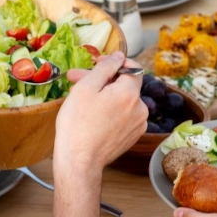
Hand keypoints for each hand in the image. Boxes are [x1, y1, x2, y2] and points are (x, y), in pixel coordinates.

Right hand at [53, 52, 146, 172]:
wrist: (79, 161)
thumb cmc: (78, 124)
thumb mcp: (86, 87)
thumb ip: (106, 67)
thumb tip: (119, 56)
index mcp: (130, 93)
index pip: (132, 68)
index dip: (114, 62)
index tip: (97, 63)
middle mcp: (140, 108)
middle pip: (124, 85)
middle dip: (102, 79)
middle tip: (76, 79)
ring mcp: (138, 124)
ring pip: (122, 101)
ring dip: (104, 95)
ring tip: (80, 98)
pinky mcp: (132, 136)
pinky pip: (123, 115)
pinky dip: (110, 110)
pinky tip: (91, 114)